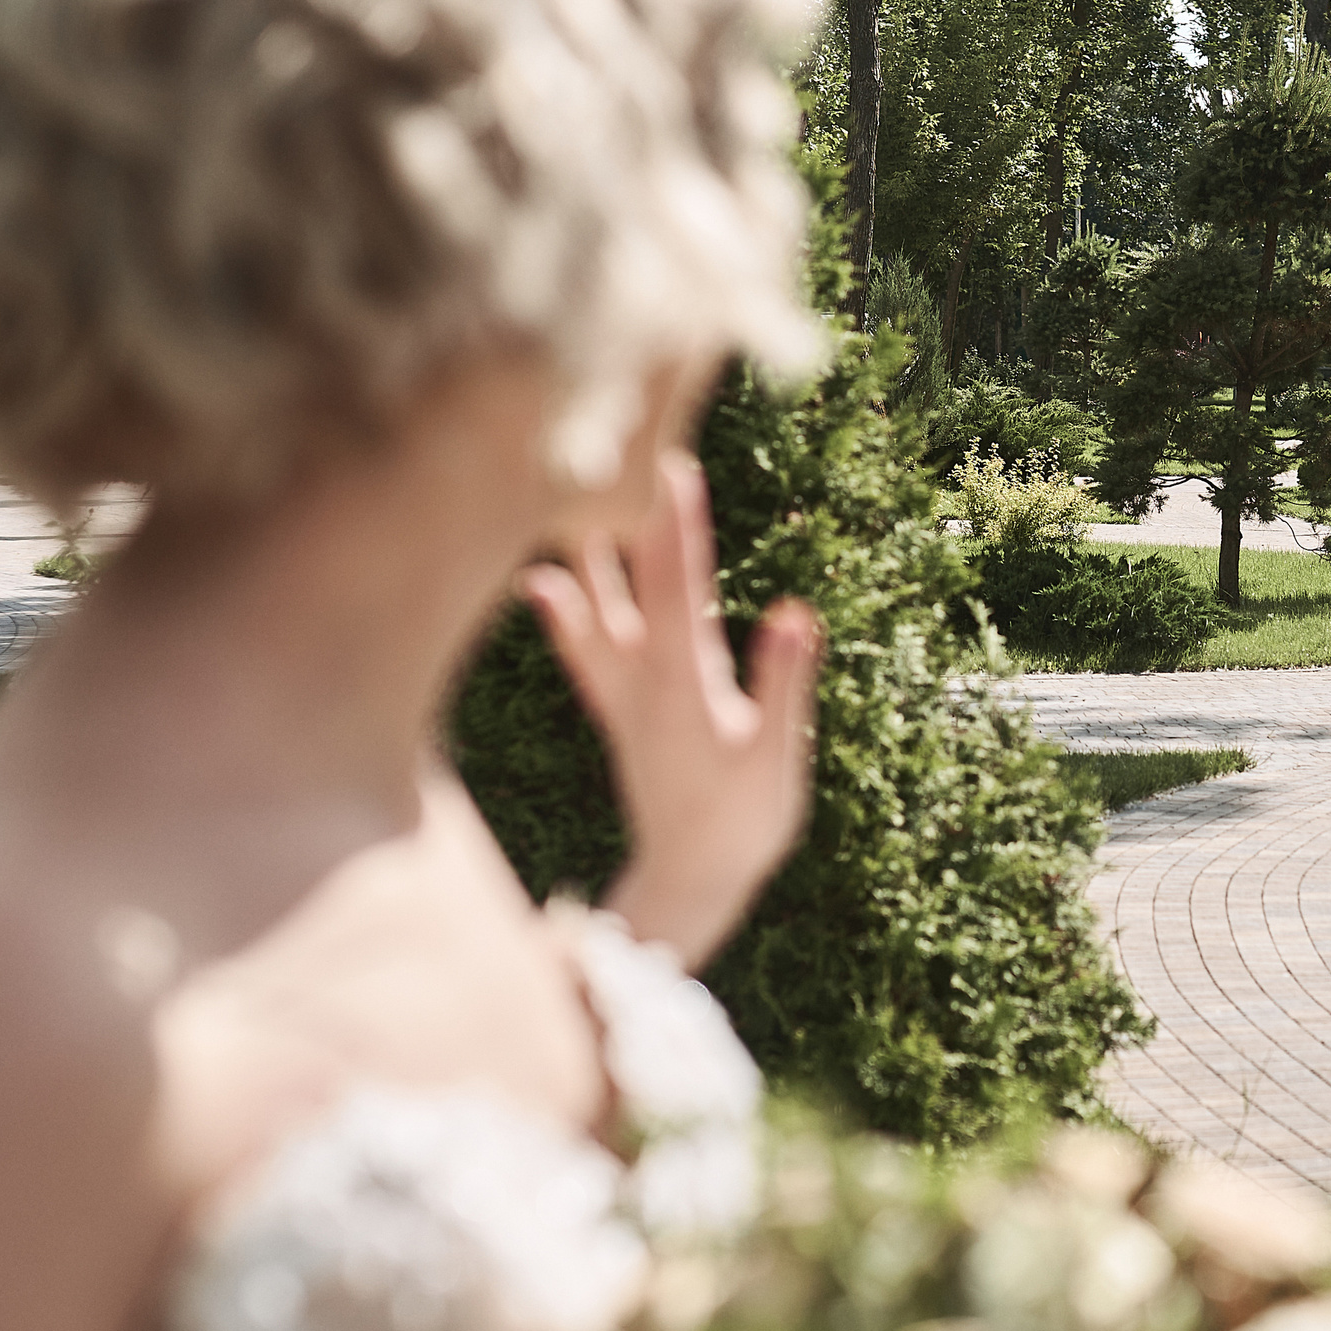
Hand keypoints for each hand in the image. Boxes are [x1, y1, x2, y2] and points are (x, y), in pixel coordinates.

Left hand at [522, 453, 822, 967]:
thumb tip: (791, 613)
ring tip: (562, 494)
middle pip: (634, 579)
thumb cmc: (741, 825)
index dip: (675, 523)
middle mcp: (644, 679)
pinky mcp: (619, 714)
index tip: (672, 465)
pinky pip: (583, 654)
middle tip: (626, 447)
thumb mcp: (775, 757)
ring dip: (586, 552)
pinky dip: (562, 616)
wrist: (687, 883)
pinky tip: (540, 586)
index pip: (677, 584)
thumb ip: (783, 683)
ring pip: (598, 609)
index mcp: (684, 681)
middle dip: (633, 512)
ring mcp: (626, 696)